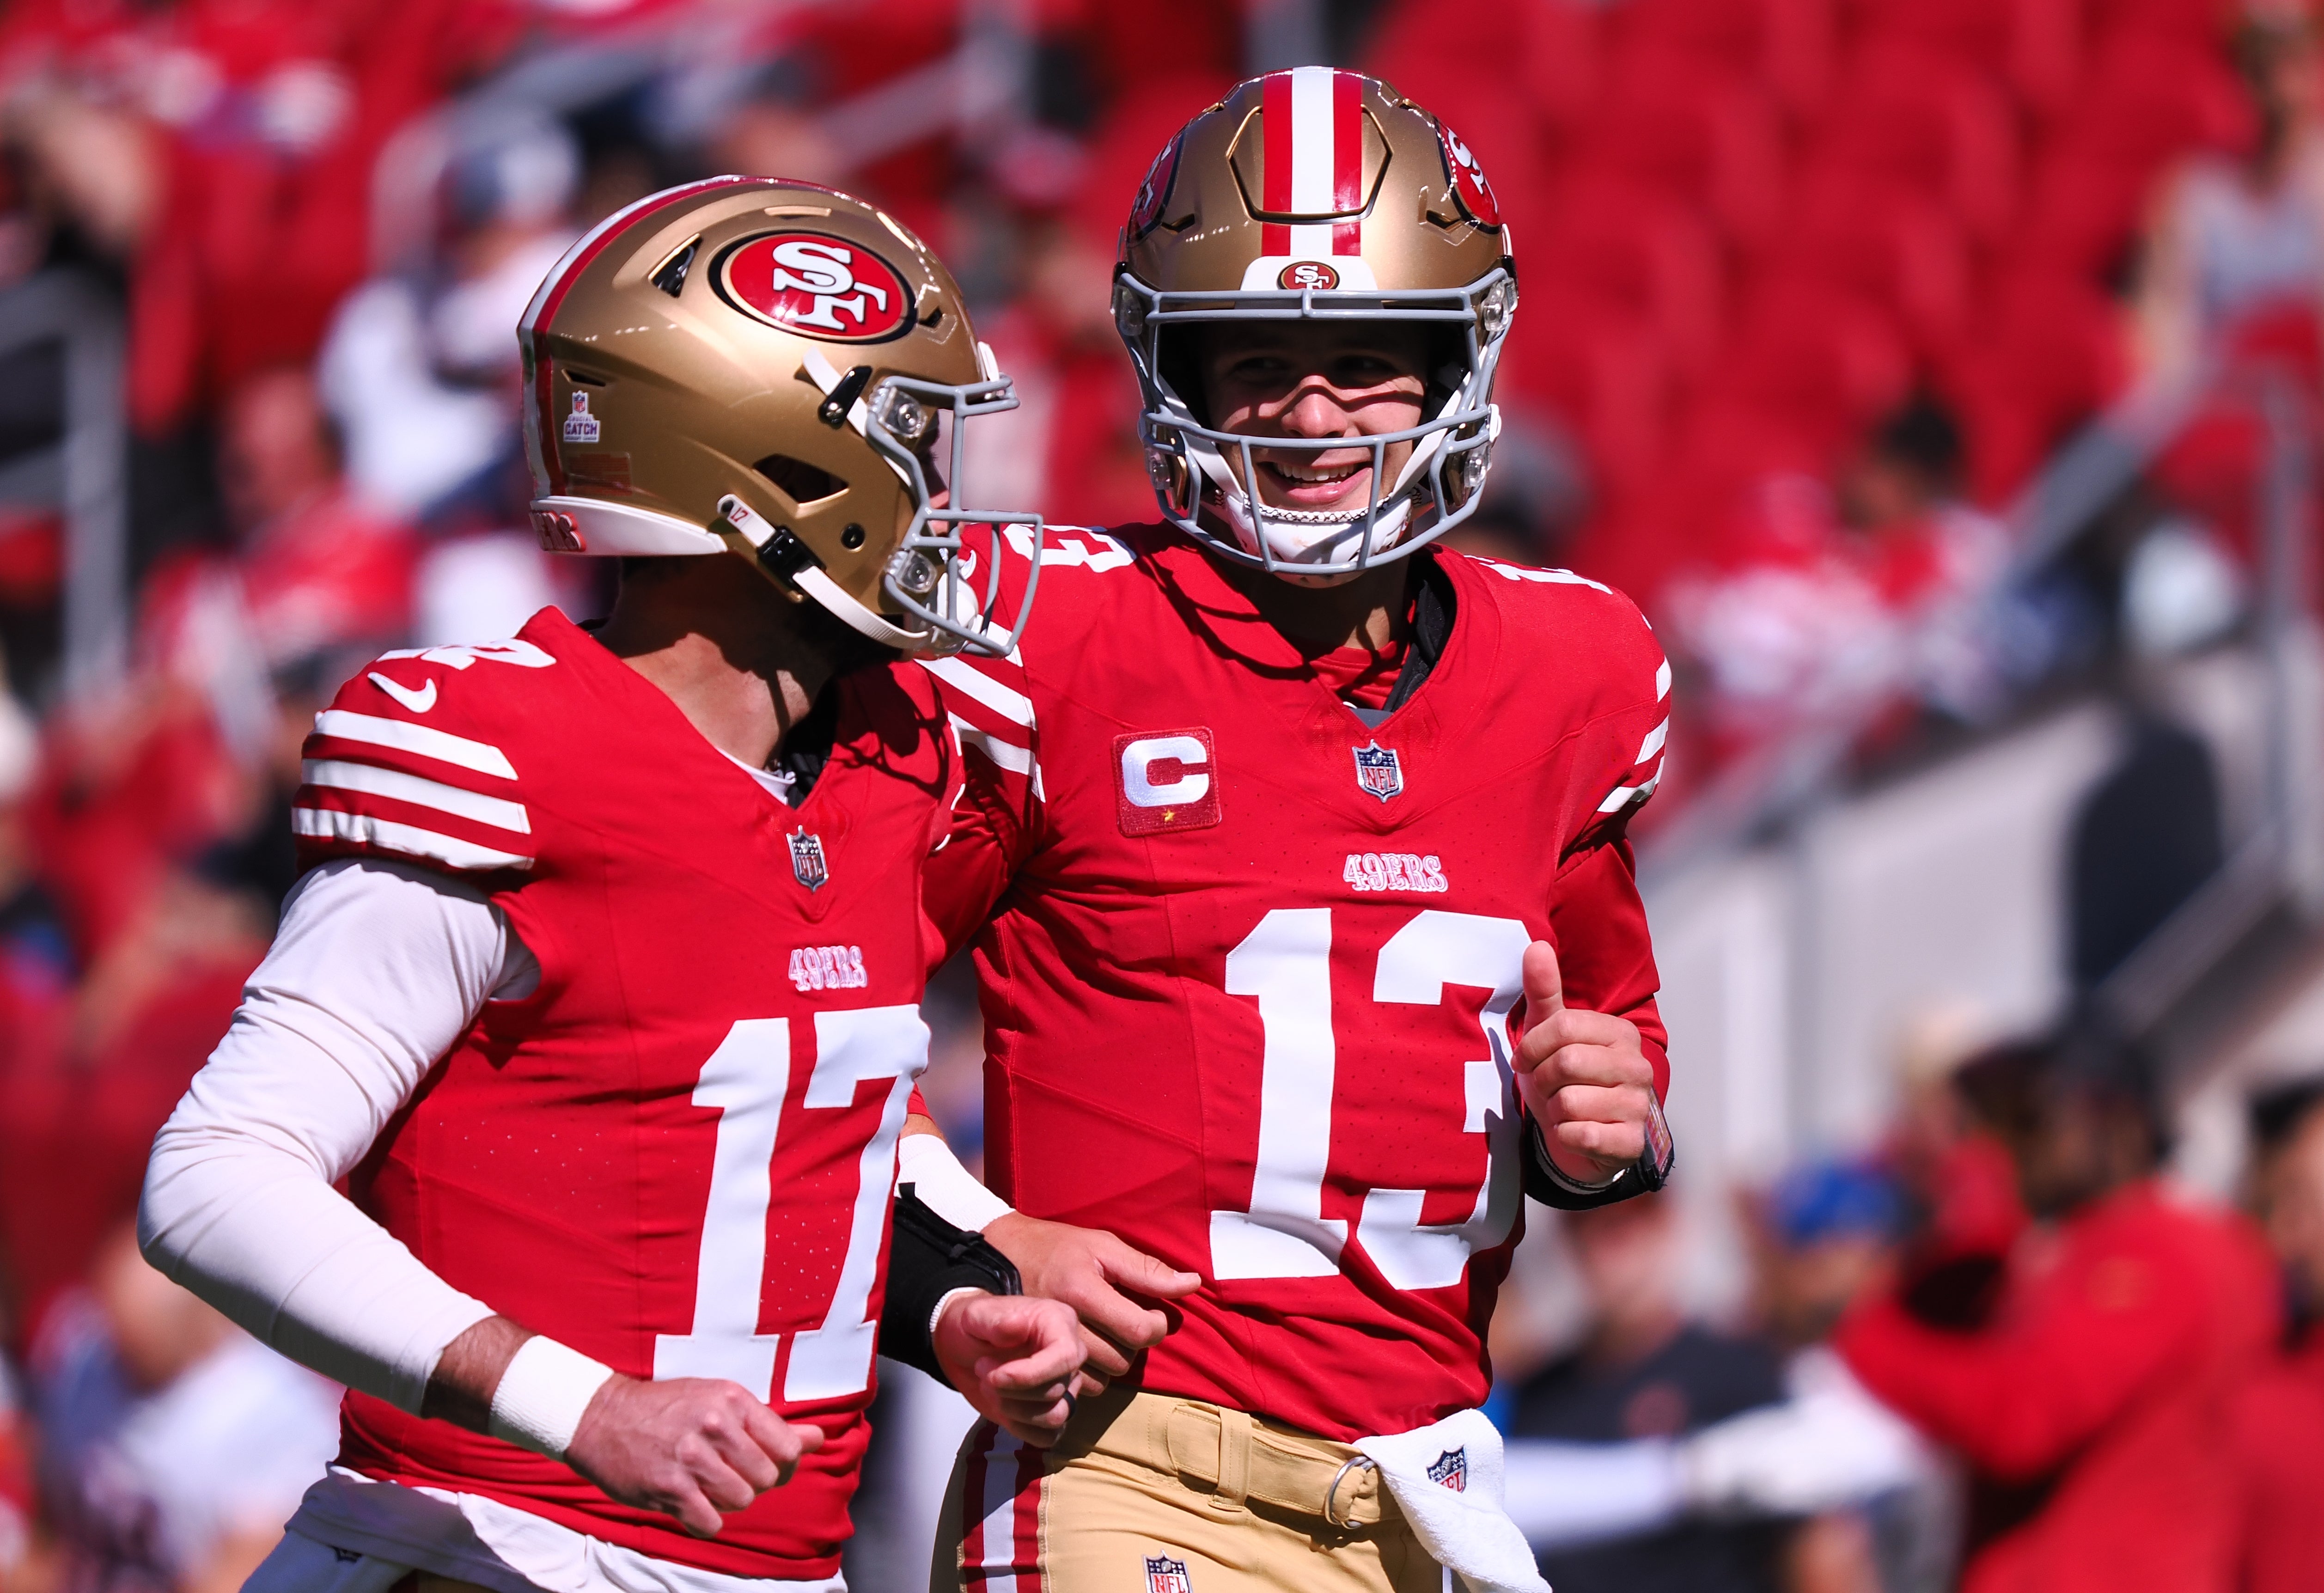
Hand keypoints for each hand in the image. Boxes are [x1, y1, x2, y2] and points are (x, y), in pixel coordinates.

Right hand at [563, 1374, 823, 1537]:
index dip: (782, 1465)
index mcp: (734, 1400)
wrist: (604, 1418)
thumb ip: (771, 1424)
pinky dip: (704, 1521)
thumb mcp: (721, 1402)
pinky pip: (710, 1523)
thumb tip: (818, 1439)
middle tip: (727, 1474)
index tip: (763, 1463)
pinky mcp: (668, 1488)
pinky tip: (690, 1502)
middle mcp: (716, 1426)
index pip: (788, 1449)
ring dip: (727, 1501)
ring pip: (741, 1502)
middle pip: (766, 1479)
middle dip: (752, 1483)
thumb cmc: (668, 1409)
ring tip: (706, 1485)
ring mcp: (691, 1458)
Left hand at [933, 1291, 1085, 1445]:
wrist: (965, 1346)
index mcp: (1059, 1323)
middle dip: (1010, 1390)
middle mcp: (1069, 1356)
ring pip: (1055, 1417)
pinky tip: (1000, 1407)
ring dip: (1014, 1410)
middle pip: (1056, 1390)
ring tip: (989, 1387)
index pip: (1065, 1356)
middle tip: (981, 1369)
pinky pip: (1048, 1436)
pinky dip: (1020, 1428)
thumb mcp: (977, 1315)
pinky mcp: (1050, 1411)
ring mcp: (1063, 1386)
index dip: (1031, 1374)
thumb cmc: (976, 1326)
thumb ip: (996, 1320)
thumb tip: (1016, 1326)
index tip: (995, 1376)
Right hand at [983, 1213, 1201, 1384]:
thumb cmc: (1058, 1248)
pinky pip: (1079, 1386)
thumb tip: (1192, 1284)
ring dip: (1113, 1361)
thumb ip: (1147, 1270)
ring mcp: (1045, 1346)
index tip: (1154, 1314)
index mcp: (1082, 1289)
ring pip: (1103, 1379)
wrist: (1000, 1258)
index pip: (1139, 1329)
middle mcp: (1062, 1322)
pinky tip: (1087, 1348)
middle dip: (1134, 1343)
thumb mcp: (1103, 1245)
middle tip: (1125, 1320)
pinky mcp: (1035, 1362)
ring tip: (1106, 1333)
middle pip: (1123, 1358)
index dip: (1158, 1325)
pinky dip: (1090, 1374)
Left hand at [1513, 940, 1656, 1187]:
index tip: (1527, 1059)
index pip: (1563, 1026)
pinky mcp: (1631, 1142)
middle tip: (1548, 1087)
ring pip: (1569, 1102)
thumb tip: (1536, 945)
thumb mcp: (1549, 1033)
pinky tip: (1574, 1132)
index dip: (1532, 1046)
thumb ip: (1544, 990)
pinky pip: (1580, 1135)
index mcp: (1620, 1033)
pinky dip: (1565, 1136)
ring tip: (1563, 1109)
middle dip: (1542, 1079)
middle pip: (1565, 1063)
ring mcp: (1638, 1105)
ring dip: (1553, 1110)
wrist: (1585, 1136)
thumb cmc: (1566, 1080)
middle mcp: (1637, 1066)